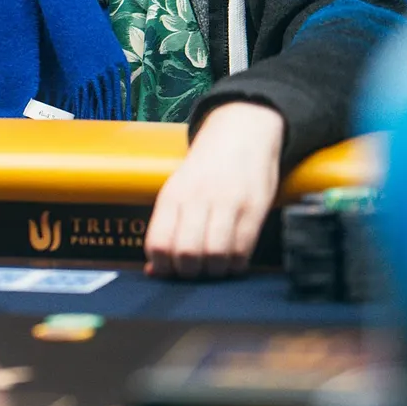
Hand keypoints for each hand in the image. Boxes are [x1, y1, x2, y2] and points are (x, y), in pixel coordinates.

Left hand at [144, 101, 283, 279]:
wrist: (241, 132)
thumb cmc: (205, 169)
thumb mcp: (178, 190)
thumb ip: (165, 229)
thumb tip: (152, 271)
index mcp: (172, 195)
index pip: (158, 244)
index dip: (162, 267)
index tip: (169, 270)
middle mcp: (197, 198)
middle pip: (186, 254)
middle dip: (189, 273)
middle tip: (194, 270)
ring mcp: (227, 202)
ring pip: (215, 256)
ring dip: (214, 272)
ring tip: (215, 266)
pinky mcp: (254, 208)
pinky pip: (243, 250)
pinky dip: (236, 265)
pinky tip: (233, 259)